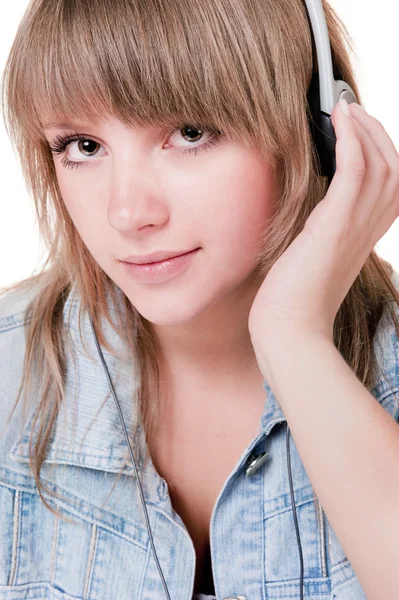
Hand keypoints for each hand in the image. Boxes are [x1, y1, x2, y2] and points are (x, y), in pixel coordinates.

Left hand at [248, 100, 398, 344]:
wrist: (289, 330)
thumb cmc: (292, 300)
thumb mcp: (312, 258)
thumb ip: (321, 231)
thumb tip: (312, 209)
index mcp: (366, 236)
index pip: (390, 184)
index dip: (379, 152)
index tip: (357, 130)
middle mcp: (370, 229)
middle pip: (394, 167)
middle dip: (376, 134)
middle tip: (352, 112)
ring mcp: (356, 227)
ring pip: (382, 164)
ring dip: (365, 130)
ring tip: (345, 110)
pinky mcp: (336, 225)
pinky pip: (356, 172)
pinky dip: (351, 141)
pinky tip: (338, 122)